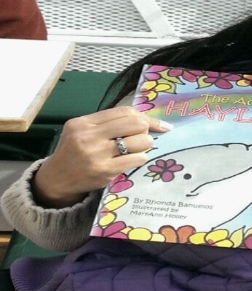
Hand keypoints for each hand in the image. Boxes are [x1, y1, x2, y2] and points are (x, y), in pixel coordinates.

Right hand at [32, 107, 171, 207]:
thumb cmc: (74, 151)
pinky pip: (136, 159)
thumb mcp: (83, 131)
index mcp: (84, 123)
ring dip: (146, 144)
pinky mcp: (105, 171)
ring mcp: (98, 154)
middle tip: (145, 136)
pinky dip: (141, 157)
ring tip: (140, 148)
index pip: (124, 112)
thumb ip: (107, 123)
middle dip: (147, 129)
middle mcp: (89, 136)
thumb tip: (143, 119)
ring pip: (139, 141)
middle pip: (135, 124)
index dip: (144, 116)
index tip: (157, 124)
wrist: (56, 178)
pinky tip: (136, 158)